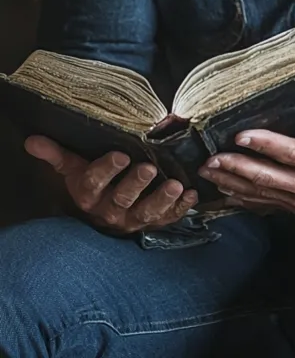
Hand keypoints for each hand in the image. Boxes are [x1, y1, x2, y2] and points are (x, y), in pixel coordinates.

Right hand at [25, 136, 197, 233]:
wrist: (100, 214)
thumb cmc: (89, 183)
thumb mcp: (72, 168)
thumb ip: (56, 154)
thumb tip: (32, 140)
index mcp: (90, 194)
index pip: (95, 181)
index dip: (107, 169)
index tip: (121, 155)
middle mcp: (110, 210)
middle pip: (123, 198)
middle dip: (137, 184)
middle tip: (151, 167)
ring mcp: (132, 220)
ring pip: (146, 213)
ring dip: (162, 200)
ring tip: (177, 185)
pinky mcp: (151, 225)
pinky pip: (167, 220)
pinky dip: (180, 209)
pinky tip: (192, 196)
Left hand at [199, 96, 294, 214]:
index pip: (291, 154)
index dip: (265, 145)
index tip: (241, 135)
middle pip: (268, 178)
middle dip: (237, 168)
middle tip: (210, 158)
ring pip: (262, 194)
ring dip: (233, 183)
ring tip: (208, 173)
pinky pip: (266, 206)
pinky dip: (243, 200)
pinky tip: (223, 192)